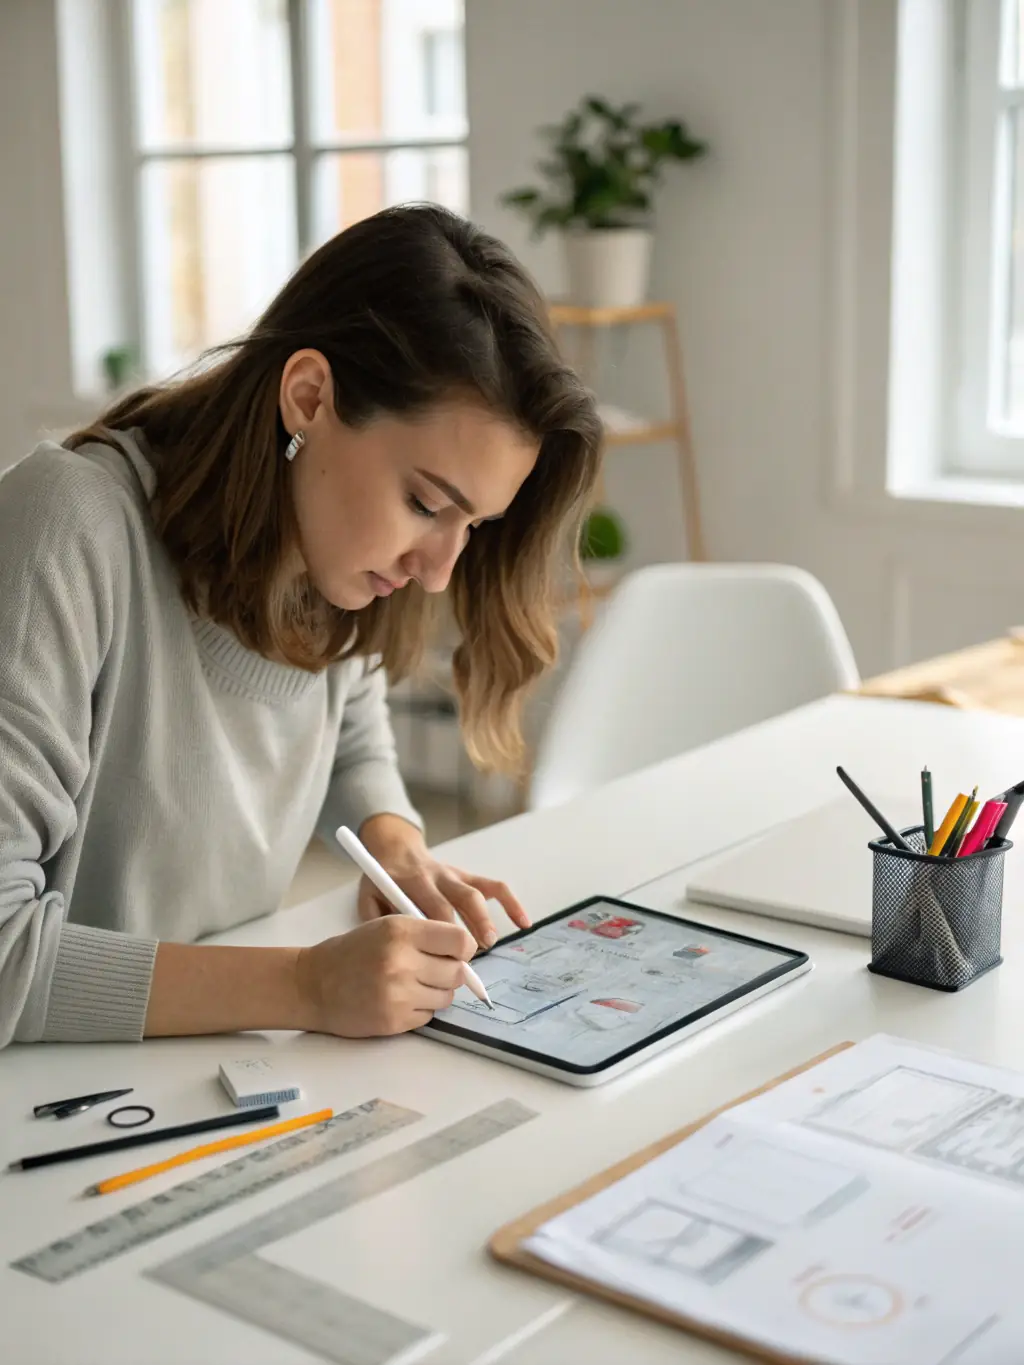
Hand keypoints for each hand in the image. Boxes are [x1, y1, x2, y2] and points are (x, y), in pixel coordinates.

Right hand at [295, 916, 475, 1036]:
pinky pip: (428, 1016)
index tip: (455, 952)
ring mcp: (398, 994)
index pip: (460, 941)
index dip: (463, 948)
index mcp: (401, 931)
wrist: (312, 984)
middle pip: (457, 972)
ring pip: (446, 997)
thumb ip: (425, 935)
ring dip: (436, 992)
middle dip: (450, 972)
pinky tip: (398, 1000)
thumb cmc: (351, 953)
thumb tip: (466, 952)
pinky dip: (420, 1010)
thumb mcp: (386, 927)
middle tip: (430, 970)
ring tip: (411, 985)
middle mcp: (401, 961)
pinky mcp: (394, 1021)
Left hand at [356, 814, 530, 947]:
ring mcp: (454, 875)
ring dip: (486, 919)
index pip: (433, 908)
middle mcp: (436, 877)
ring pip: (477, 894)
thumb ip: (376, 920)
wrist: (394, 850)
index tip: (447, 960)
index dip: (443, 935)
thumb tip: (395, 948)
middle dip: (467, 931)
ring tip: (491, 942)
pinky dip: (511, 903)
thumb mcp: (368, 897)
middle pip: (458, 901)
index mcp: (410, 882)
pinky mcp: (467, 876)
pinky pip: (494, 886)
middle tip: (469, 957)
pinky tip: (523, 923)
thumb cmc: (381, 882)